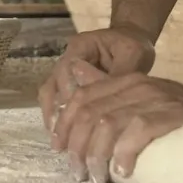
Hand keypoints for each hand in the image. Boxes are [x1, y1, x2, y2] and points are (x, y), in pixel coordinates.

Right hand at [39, 23, 157, 132]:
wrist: (132, 40)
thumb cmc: (132, 46)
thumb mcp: (132, 56)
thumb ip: (120, 74)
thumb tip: (111, 100)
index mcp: (80, 46)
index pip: (66, 70)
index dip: (69, 94)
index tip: (78, 117)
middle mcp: (67, 58)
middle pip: (52, 84)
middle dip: (56, 112)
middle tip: (63, 139)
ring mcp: (66, 72)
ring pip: (50, 94)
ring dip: (53, 117)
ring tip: (59, 142)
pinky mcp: (71, 84)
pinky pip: (57, 100)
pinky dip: (59, 118)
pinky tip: (65, 137)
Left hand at [50, 62, 182, 182]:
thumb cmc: (174, 116)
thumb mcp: (138, 102)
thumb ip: (110, 102)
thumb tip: (74, 111)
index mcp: (123, 81)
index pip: (81, 97)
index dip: (65, 124)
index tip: (59, 150)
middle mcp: (135, 85)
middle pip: (89, 113)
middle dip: (77, 147)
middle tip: (79, 173)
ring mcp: (153, 97)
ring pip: (107, 124)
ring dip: (96, 155)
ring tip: (98, 177)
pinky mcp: (171, 113)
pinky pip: (138, 131)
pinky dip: (125, 153)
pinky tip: (123, 170)